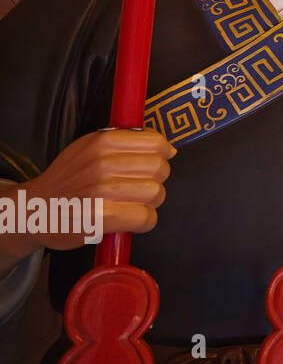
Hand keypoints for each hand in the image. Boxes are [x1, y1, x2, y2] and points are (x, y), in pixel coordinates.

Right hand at [0, 129, 172, 263]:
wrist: (34, 210)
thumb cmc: (67, 180)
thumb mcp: (88, 147)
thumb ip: (125, 142)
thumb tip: (168, 149)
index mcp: (101, 142)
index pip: (156, 142)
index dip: (163, 154)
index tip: (156, 161)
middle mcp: (101, 164)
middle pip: (160, 168)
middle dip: (156, 179)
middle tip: (139, 186)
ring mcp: (100, 191)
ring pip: (156, 193)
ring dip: (149, 202)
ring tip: (131, 203)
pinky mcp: (101, 218)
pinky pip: (146, 217)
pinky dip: (144, 221)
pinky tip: (130, 219)